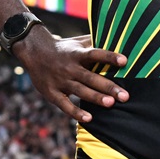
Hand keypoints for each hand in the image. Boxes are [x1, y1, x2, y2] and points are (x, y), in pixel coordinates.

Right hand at [13, 29, 128, 122]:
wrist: (34, 52)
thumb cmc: (63, 48)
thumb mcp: (78, 41)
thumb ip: (95, 42)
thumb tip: (117, 40)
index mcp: (77, 54)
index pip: (95, 54)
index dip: (109, 57)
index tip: (125, 61)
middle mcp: (70, 67)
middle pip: (91, 77)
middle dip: (108, 87)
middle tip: (125, 96)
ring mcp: (61, 81)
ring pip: (81, 91)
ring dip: (96, 98)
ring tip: (111, 104)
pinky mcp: (52, 93)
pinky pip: (65, 105)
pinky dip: (76, 112)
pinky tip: (89, 118)